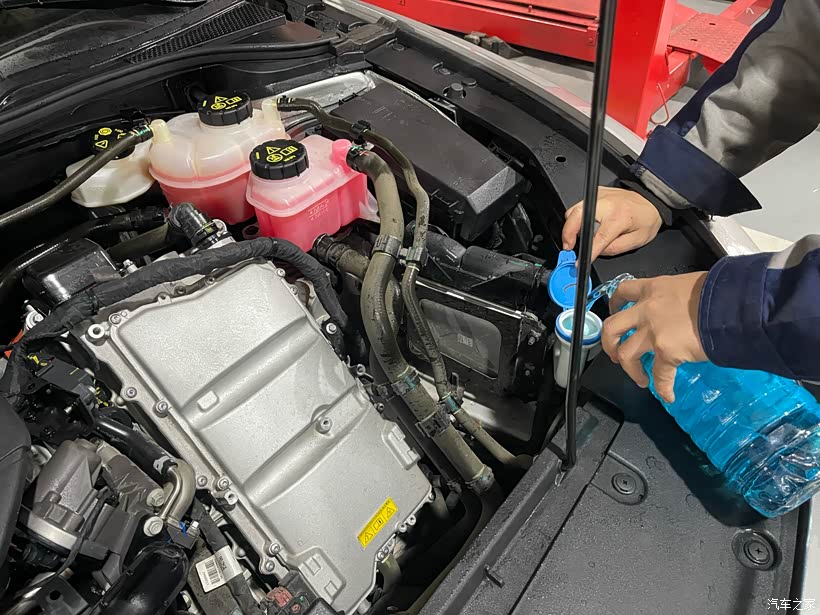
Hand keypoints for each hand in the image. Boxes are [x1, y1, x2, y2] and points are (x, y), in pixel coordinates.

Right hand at [562, 187, 662, 260]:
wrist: (651, 201)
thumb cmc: (646, 219)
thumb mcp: (636, 241)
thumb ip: (614, 249)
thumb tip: (595, 252)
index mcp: (619, 217)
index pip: (598, 238)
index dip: (588, 251)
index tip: (579, 262)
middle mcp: (607, 203)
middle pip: (576, 216)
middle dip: (568, 233)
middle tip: (568, 246)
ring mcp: (599, 196)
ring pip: (574, 210)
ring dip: (571, 225)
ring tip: (577, 237)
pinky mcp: (596, 193)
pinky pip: (579, 206)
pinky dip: (578, 217)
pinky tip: (585, 224)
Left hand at [602, 272, 708, 403]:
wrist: (733, 304)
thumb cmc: (720, 291)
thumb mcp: (691, 285)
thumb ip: (676, 297)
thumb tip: (682, 309)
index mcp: (654, 288)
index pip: (623, 292)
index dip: (614, 304)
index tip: (613, 311)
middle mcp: (647, 309)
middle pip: (612, 328)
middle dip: (609, 344)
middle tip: (615, 354)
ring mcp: (653, 331)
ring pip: (626, 354)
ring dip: (630, 370)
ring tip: (640, 379)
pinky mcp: (666, 351)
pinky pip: (660, 375)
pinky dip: (663, 388)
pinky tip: (668, 395)